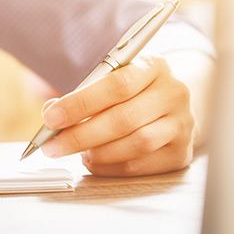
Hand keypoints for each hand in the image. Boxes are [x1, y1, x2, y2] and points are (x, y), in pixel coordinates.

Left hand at [39, 53, 211, 175]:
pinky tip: (93, 162)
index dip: (80, 104)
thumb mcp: (108, 81)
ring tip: (76, 152)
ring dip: (98, 152)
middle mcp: (173, 93)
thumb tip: (52, 114)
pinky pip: (141, 165)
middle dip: (81, 135)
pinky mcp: (182, 153)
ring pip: (136, 143)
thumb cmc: (130, 92)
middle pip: (124, 119)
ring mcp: (182, 124)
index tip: (51, 118)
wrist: (169, 106)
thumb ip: (80, 95)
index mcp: (153, 66)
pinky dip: (111, 167)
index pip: (117, 85)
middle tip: (52, 145)